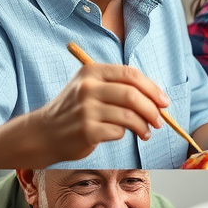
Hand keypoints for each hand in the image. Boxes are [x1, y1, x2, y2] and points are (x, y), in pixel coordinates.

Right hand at [34, 63, 168, 165]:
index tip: (164, 101)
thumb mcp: (91, 88)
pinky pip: (118, 132)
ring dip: (144, 126)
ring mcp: (85, 109)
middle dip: (152, 109)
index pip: (131, 75)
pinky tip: (123, 135)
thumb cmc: (75, 110)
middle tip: (159, 121)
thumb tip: (158, 98)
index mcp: (92, 72)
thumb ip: (120, 86)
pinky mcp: (86, 130)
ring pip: (129, 115)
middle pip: (133, 95)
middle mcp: (87, 88)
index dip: (152, 88)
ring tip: (147, 132)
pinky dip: (125, 134)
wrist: (43, 133)